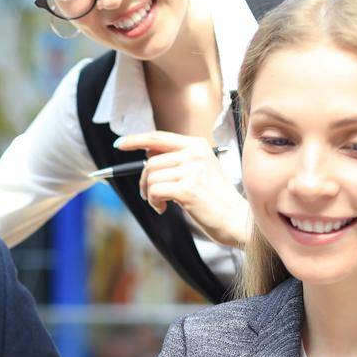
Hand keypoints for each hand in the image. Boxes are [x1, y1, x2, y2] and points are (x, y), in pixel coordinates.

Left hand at [115, 131, 251, 248]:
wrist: (236, 219)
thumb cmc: (214, 198)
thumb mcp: (198, 170)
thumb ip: (175, 160)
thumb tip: (147, 153)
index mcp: (197, 145)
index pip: (158, 137)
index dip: (135, 140)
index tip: (120, 144)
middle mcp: (195, 153)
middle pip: (150, 162)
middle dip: (143, 181)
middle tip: (150, 196)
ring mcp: (192, 170)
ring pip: (150, 177)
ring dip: (150, 194)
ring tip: (162, 203)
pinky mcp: (188, 188)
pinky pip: (154, 191)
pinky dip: (154, 202)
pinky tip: (165, 208)